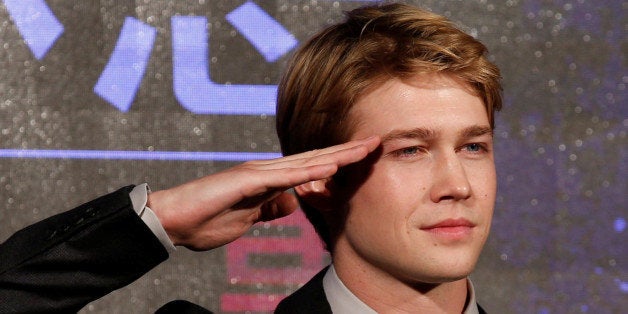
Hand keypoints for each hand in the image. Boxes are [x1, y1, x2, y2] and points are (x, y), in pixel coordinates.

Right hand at [147, 136, 379, 250]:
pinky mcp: (244, 181)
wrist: (173, 222)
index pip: (311, 170)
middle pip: (315, 160)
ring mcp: (256, 173)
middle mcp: (266, 171)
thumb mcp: (250, 219)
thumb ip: (270, 208)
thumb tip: (292, 203)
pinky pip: (282, 177)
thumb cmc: (207, 221)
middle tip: (376, 142)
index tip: (365, 160)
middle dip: (347, 153)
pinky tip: (329, 167)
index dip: (339, 164)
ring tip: (364, 149)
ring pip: (304, 163)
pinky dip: (307, 172)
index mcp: (269, 181)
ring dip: (336, 156)